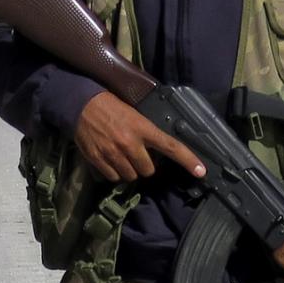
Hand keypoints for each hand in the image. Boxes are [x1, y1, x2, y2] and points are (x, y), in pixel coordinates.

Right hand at [70, 92, 206, 184]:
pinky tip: (110, 160)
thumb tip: (156, 151)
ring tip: (121, 156)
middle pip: (148, 171)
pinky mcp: (99, 160)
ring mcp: (114, 154)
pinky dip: (114, 173)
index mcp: (143, 129)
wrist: (82, 104)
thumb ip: (146, 133)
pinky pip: (114, 178)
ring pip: (131, 176)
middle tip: (136, 154)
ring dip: (129, 170)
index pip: (171, 147)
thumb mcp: (135, 115)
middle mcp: (131, 144)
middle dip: (144, 165)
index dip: (188, 160)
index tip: (201, 171)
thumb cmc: (111, 106)